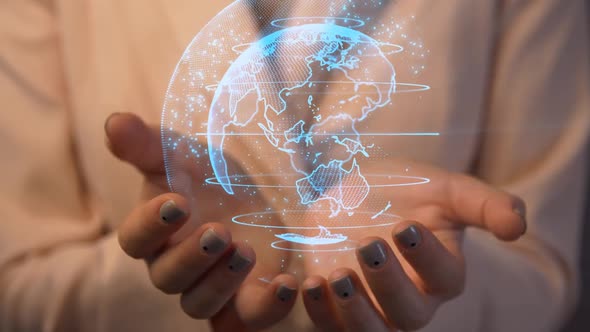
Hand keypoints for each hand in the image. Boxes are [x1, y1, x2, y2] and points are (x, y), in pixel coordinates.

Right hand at [106, 113, 297, 330]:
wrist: (250, 197)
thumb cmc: (207, 176)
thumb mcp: (181, 153)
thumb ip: (147, 143)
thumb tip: (113, 122)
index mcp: (154, 232)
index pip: (135, 240)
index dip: (151, 224)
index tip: (177, 201)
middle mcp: (175, 266)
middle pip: (168, 278)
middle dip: (192, 257)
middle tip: (219, 231)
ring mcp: (210, 286)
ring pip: (199, 303)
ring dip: (221, 281)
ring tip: (245, 249)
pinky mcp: (244, 300)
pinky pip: (247, 319)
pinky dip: (266, 308)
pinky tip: (286, 284)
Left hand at [300, 162, 526, 330]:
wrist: (358, 191)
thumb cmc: (407, 190)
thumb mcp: (445, 187)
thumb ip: (483, 204)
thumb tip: (519, 226)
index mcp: (442, 272)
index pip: (444, 276)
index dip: (427, 256)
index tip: (406, 226)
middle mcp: (412, 299)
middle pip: (408, 313)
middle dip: (389, 283)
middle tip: (368, 245)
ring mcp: (372, 306)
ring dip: (354, 311)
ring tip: (338, 276)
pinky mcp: (337, 305)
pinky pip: (330, 324)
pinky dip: (320, 310)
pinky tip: (311, 284)